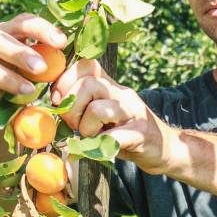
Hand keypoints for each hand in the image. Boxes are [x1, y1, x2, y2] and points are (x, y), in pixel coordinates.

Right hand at [0, 13, 67, 114]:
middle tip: (41, 68)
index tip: (62, 42)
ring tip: (29, 93)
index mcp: (7, 34)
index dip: (41, 28)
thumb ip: (51, 62)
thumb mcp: (35, 70)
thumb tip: (83, 56)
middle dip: (19, 52)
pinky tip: (2, 107)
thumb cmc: (19, 81)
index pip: (21, 22)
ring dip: (6, 78)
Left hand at [52, 59, 180, 175]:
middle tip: (74, 126)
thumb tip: (51, 109)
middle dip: (72, 109)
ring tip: (91, 138)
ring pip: (98, 109)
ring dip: (86, 129)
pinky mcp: (140, 134)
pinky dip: (97, 147)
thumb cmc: (127, 133)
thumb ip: (82, 108)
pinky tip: (95, 151)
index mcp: (112, 86)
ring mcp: (133, 113)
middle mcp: (123, 94)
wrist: (165, 149)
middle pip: (88, 85)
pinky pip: (112, 137)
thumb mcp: (104, 115)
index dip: (66, 79)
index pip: (87, 64)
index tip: (59, 99)